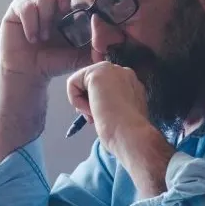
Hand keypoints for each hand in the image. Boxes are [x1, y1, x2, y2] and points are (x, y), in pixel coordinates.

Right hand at [0, 0, 91, 81]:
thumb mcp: (80, 56)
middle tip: (64, 9)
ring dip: (46, 17)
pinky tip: (33, 38)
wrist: (30, 73)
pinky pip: (25, 6)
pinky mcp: (17, 9)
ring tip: (44, 37)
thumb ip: (96, 47)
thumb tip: (115, 38)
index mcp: (67, 8)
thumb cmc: (54, 62)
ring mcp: (33, 3)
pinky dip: (31, 22)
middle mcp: (51, 1)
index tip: (85, 0)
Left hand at [67, 61, 174, 196]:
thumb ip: (112, 104)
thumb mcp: (121, 114)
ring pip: (81, 82)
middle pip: (91, 82)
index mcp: (131, 84)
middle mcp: (123, 72)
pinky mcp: (97, 72)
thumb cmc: (126, 133)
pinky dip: (76, 100)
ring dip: (83, 102)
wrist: (131, 135)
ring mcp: (111, 70)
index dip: (99, 104)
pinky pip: (72, 83)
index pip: (105, 88)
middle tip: (96, 117)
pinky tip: (92, 110)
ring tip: (96, 114)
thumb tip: (93, 105)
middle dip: (88, 101)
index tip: (105, 118)